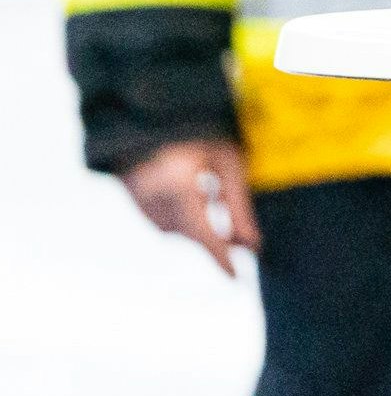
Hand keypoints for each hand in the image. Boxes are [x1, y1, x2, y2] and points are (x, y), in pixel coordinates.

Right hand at [119, 138, 258, 275]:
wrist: (153, 116)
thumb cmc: (200, 134)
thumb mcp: (227, 161)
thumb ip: (238, 204)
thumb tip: (251, 245)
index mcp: (177, 183)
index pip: (201, 232)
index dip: (219, 257)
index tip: (235, 279)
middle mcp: (152, 197)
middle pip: (191, 233)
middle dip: (217, 240)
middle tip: (243, 242)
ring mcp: (139, 201)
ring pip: (178, 229)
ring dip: (200, 223)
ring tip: (209, 194)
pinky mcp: (135, 201)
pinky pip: (165, 220)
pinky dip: (184, 214)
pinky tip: (190, 189)